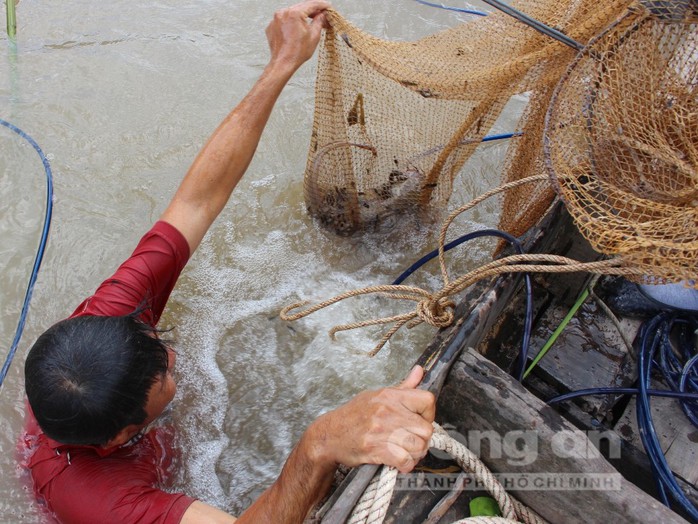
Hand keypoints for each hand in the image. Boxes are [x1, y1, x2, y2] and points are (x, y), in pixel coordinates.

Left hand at [265, 0, 329, 74]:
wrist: (283, 63)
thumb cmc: (297, 53)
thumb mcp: (314, 35)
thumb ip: (319, 21)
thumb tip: (322, 15)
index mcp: (294, 14)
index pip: (311, 4)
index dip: (321, 5)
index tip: (327, 6)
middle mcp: (283, 13)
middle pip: (301, 7)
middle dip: (312, 11)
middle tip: (321, 15)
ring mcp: (276, 19)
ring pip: (292, 13)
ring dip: (302, 16)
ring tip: (311, 22)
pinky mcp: (272, 26)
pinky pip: (284, 20)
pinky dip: (292, 22)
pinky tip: (298, 29)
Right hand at [308, 366, 435, 473]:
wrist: (329, 435)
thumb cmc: (353, 416)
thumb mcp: (377, 396)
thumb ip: (403, 387)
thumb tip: (419, 370)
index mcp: (390, 395)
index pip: (427, 401)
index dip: (429, 415)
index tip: (420, 421)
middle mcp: (387, 410)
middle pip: (426, 429)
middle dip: (423, 439)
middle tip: (413, 442)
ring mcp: (381, 430)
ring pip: (418, 446)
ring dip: (415, 454)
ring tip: (407, 453)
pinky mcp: (375, 449)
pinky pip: (405, 460)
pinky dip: (406, 465)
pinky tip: (399, 462)